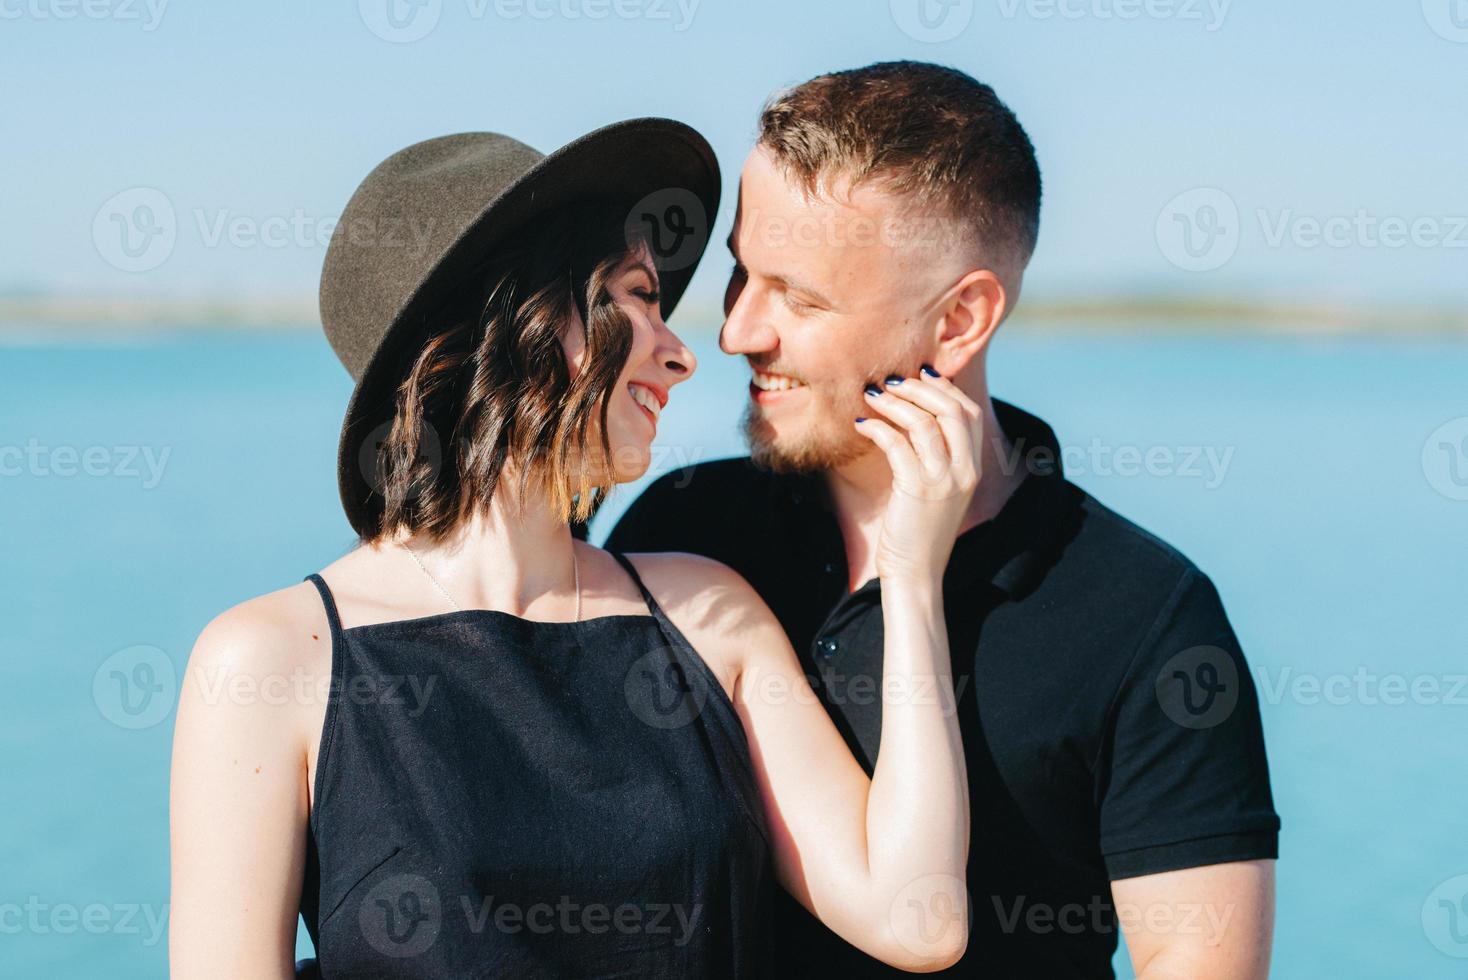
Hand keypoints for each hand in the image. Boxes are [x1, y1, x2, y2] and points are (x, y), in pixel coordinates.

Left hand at [853, 366, 981, 583]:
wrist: (916, 574)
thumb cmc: (919, 531)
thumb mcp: (938, 490)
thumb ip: (937, 457)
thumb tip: (915, 417)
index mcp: (973, 468)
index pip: (969, 413)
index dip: (944, 388)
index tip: (918, 376)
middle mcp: (965, 471)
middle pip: (951, 410)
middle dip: (919, 388)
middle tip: (890, 382)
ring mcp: (944, 481)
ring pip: (924, 423)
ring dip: (895, 403)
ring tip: (871, 396)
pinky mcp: (917, 490)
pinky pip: (898, 444)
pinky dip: (878, 427)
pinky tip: (861, 424)